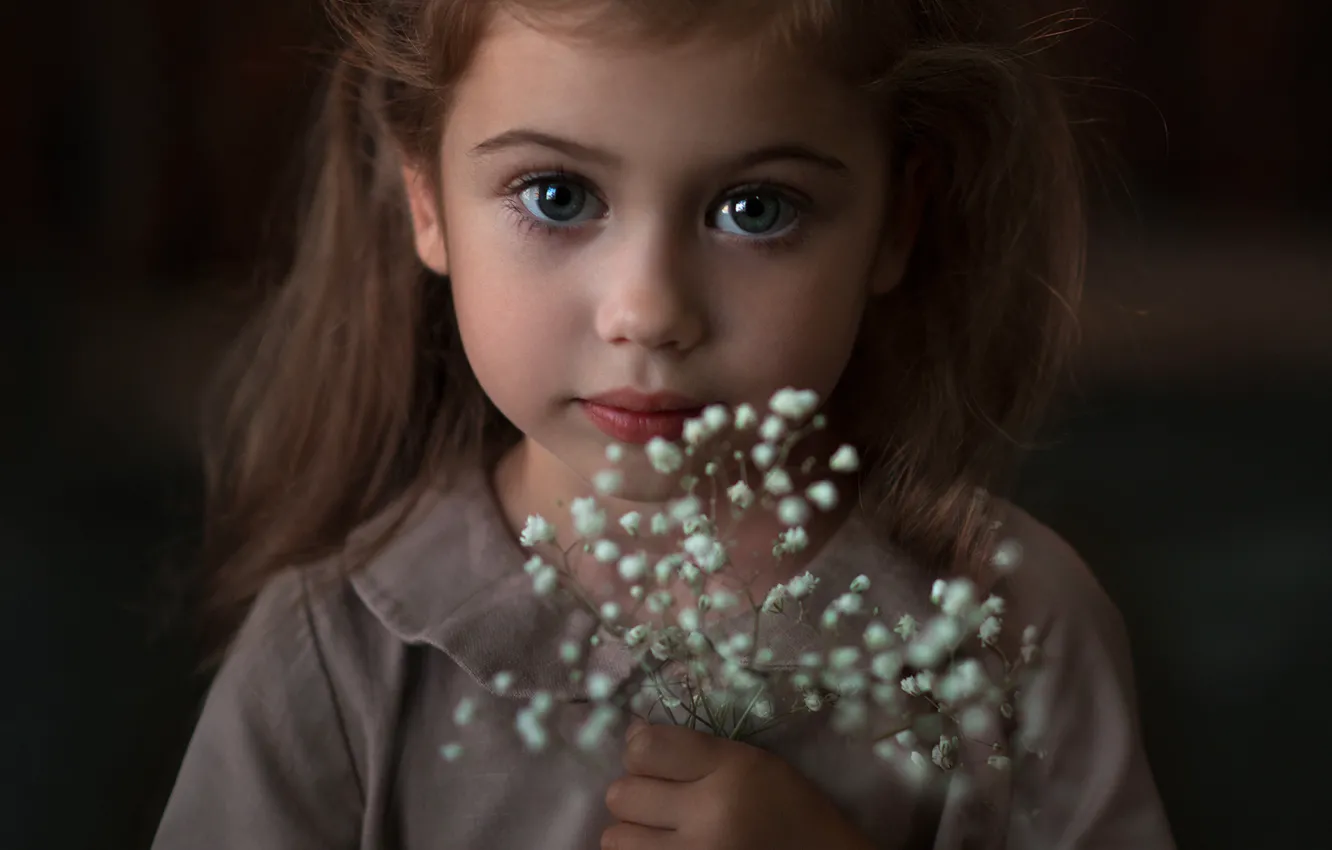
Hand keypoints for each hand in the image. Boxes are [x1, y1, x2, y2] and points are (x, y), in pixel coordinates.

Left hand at [602, 720, 875, 849]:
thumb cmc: (790, 810)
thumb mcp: (755, 763)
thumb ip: (695, 749)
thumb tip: (630, 737)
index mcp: (732, 770)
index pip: (645, 748)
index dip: (642, 752)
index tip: (656, 760)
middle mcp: (709, 814)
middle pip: (622, 793)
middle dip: (638, 795)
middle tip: (665, 802)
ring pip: (615, 838)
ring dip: (634, 833)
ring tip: (664, 834)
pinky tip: (666, 849)